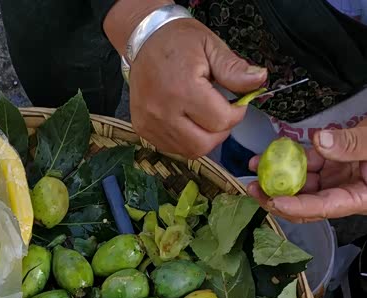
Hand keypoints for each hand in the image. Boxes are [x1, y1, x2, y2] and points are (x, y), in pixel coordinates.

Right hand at [104, 2, 266, 158]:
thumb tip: (259, 81)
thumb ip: (234, 69)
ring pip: (188, 151)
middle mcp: (164, 111)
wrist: (145, 41)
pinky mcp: (143, 129)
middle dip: (221, 133)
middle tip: (223, 116)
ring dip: (204, 139)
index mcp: (183, 89)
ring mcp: (151, 123)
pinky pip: (172, 148)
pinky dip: (186, 140)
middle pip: (203, 144)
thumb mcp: (211, 47)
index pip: (220, 121)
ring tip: (206, 118)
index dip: (236, 115)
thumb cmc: (178, 41)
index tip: (237, 104)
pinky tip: (189, 122)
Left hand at [247, 121, 366, 221]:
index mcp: (359, 198)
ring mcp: (341, 177)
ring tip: (256, 165)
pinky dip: (294, 157)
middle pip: (306, 201)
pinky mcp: (338, 162)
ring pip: (305, 181)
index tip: (273, 201)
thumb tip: (319, 141)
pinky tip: (274, 151)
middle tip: (252, 188)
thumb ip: (351, 144)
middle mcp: (346, 192)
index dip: (296, 207)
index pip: (323, 208)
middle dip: (276, 196)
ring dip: (279, 175)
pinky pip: (312, 161)